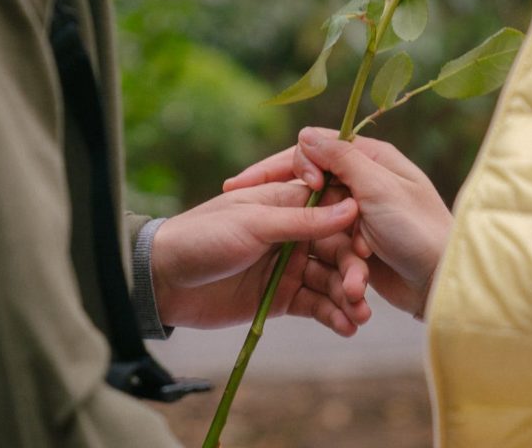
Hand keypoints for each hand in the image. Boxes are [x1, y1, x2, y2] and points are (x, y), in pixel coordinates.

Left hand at [150, 182, 371, 335]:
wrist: (162, 279)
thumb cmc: (202, 237)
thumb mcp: (254, 223)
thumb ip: (302, 220)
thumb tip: (351, 208)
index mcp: (285, 204)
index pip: (333, 211)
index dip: (353, 229)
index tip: (369, 248)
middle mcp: (293, 234)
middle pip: (336, 250)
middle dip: (352, 271)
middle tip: (360, 293)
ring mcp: (288, 267)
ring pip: (329, 280)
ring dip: (347, 297)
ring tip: (359, 316)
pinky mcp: (281, 298)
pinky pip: (315, 304)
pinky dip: (332, 315)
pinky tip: (346, 326)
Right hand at [224, 128, 451, 318]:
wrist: (445, 284)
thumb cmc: (418, 230)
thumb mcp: (378, 188)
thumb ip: (341, 160)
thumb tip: (305, 133)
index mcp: (372, 159)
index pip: (314, 151)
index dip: (279, 166)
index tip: (248, 188)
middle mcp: (366, 183)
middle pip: (311, 187)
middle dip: (287, 209)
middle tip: (237, 211)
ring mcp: (362, 217)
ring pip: (319, 225)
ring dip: (314, 247)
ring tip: (300, 261)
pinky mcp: (361, 249)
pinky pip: (332, 252)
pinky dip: (332, 269)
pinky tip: (331, 284)